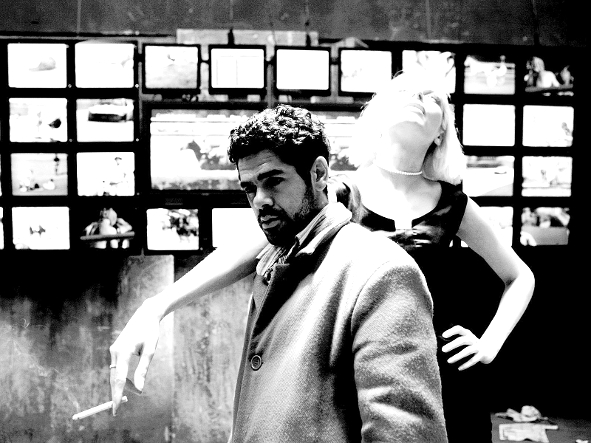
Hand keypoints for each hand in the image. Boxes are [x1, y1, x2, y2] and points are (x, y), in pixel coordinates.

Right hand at [109, 299, 161, 414]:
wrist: (145, 315)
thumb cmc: (150, 332)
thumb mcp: (150, 351)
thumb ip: (143, 370)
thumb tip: (138, 389)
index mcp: (124, 351)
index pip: (119, 378)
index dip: (117, 395)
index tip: (115, 409)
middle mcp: (115, 351)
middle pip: (114, 378)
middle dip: (119, 392)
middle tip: (121, 407)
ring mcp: (113, 350)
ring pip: (115, 374)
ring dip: (123, 384)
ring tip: (137, 389)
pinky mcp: (115, 350)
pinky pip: (116, 369)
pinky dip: (122, 377)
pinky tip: (131, 381)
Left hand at [441, 325, 496, 370]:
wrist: (489, 349)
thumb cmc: (471, 344)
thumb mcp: (465, 339)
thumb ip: (456, 340)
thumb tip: (439, 344)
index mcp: (467, 333)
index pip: (459, 329)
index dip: (452, 331)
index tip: (443, 335)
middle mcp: (473, 339)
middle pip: (463, 340)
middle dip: (453, 345)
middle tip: (443, 350)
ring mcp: (478, 347)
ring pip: (468, 351)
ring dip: (458, 356)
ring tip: (449, 361)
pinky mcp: (482, 355)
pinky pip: (473, 360)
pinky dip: (466, 364)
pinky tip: (459, 368)